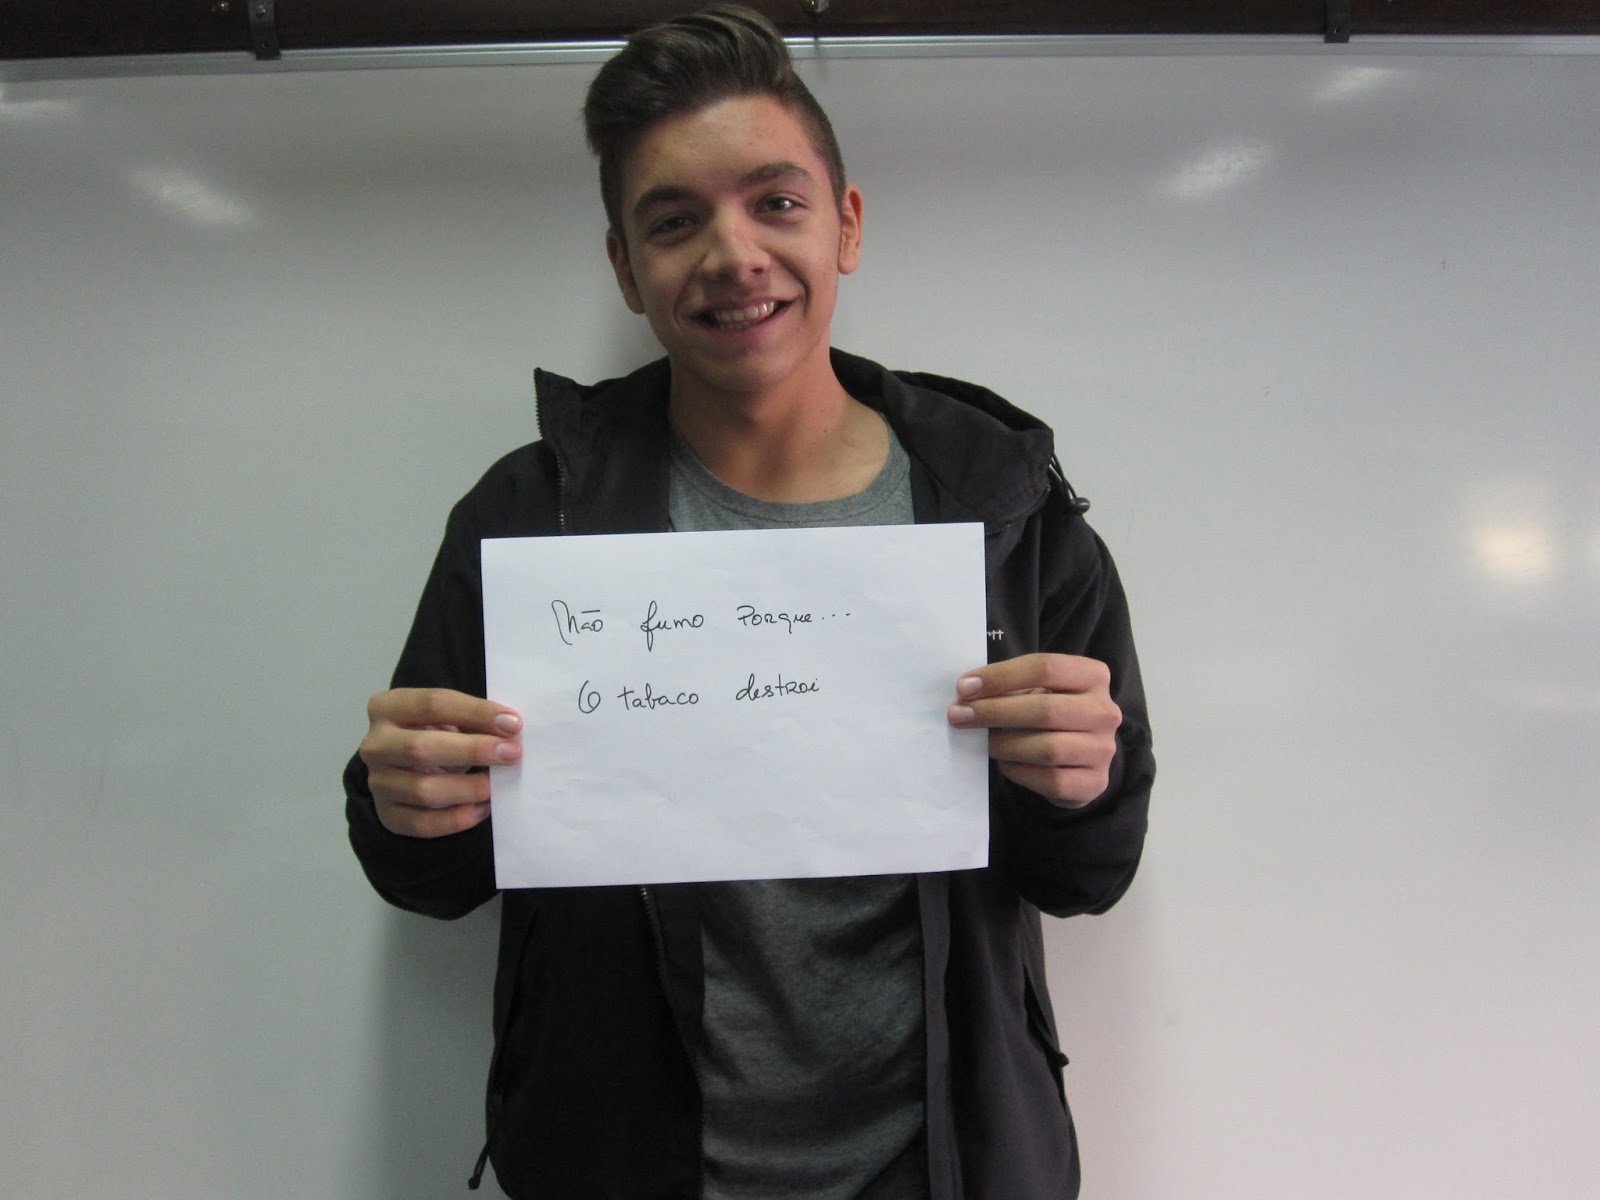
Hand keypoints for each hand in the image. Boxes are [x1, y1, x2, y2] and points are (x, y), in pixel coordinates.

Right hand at [358, 687, 521, 837]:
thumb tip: (510, 728)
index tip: (513, 724)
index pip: (432, 704)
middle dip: (473, 750)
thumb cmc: (434, 732)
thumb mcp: (446, 716)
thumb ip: (472, 718)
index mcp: (386, 708)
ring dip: (468, 788)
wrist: (404, 766)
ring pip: (423, 790)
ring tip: (497, 785)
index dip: (476, 713)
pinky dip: (458, 818)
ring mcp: (378, 783)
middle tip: (512, 753)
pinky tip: (483, 808)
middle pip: (421, 748)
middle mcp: (374, 746)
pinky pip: (424, 823)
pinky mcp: (387, 816)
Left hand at [947, 653, 1121, 808]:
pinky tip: (1005, 763)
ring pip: (1048, 748)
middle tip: (959, 715)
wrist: (1081, 754)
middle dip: (995, 712)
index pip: (1045, 667)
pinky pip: (1052, 780)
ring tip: (983, 742)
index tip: (964, 687)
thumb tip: (967, 692)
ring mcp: (1104, 749)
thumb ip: (1010, 686)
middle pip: (1046, 709)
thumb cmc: (1050, 711)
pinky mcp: (1095, 782)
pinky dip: (1020, 772)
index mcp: (1093, 676)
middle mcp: (1105, 711)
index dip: (1001, 677)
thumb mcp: (1039, 689)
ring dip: (1005, 745)